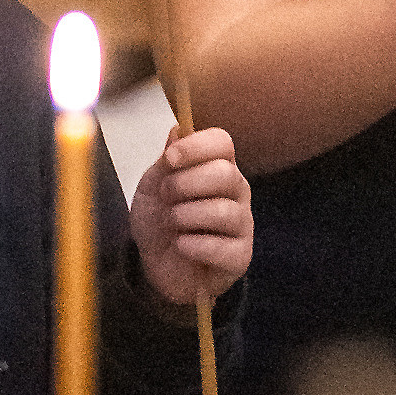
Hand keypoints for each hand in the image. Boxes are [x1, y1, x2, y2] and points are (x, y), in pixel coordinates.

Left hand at [130, 126, 252, 306]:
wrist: (156, 265)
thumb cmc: (159, 220)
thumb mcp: (153, 185)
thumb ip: (167, 160)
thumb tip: (178, 129)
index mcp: (218, 166)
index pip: (222, 142)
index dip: (196, 147)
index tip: (170, 159)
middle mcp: (236, 191)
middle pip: (225, 174)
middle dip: (184, 185)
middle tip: (165, 197)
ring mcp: (242, 224)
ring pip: (222, 211)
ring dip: (185, 217)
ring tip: (171, 223)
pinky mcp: (240, 256)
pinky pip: (221, 247)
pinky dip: (192, 245)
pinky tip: (181, 246)